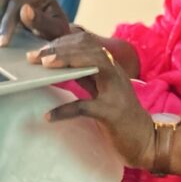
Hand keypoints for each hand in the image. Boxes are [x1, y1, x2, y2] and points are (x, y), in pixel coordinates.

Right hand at [0, 0, 70, 46]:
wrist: (53, 32)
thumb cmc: (55, 32)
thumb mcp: (55, 31)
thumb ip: (42, 21)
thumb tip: (25, 10)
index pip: (17, 3)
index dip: (7, 22)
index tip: (3, 42)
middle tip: (3, 30)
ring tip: (3, 28)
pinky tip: (0, 25)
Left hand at [27, 31, 155, 169]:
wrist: (146, 140)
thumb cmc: (121, 116)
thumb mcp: (102, 89)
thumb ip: (86, 75)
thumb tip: (57, 65)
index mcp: (110, 66)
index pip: (86, 42)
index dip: (63, 41)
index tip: (40, 48)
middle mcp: (114, 73)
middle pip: (87, 48)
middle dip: (60, 48)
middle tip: (34, 56)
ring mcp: (115, 91)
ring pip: (92, 65)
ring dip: (66, 62)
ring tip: (43, 67)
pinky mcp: (112, 113)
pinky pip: (85, 107)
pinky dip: (65, 110)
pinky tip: (49, 116)